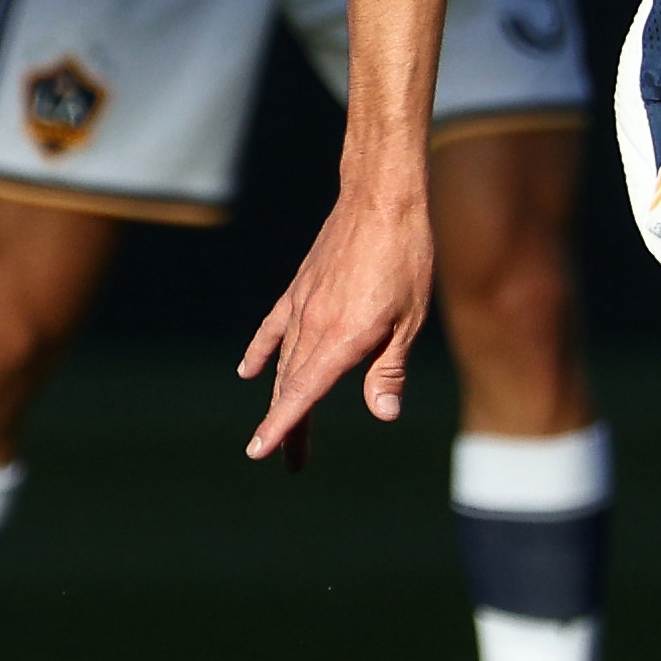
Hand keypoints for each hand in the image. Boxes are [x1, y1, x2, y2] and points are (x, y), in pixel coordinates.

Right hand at [238, 183, 434, 463]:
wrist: (381, 200)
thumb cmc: (406, 258)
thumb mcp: (410, 319)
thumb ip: (390, 369)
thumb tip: (383, 413)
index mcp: (340, 339)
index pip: (302, 394)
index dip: (281, 426)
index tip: (259, 451)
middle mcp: (313, 326)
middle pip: (293, 386)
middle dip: (288, 425)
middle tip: (291, 461)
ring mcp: (302, 305)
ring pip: (285, 361)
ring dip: (281, 396)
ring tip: (279, 428)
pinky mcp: (301, 287)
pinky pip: (274, 327)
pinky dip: (261, 351)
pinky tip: (250, 371)